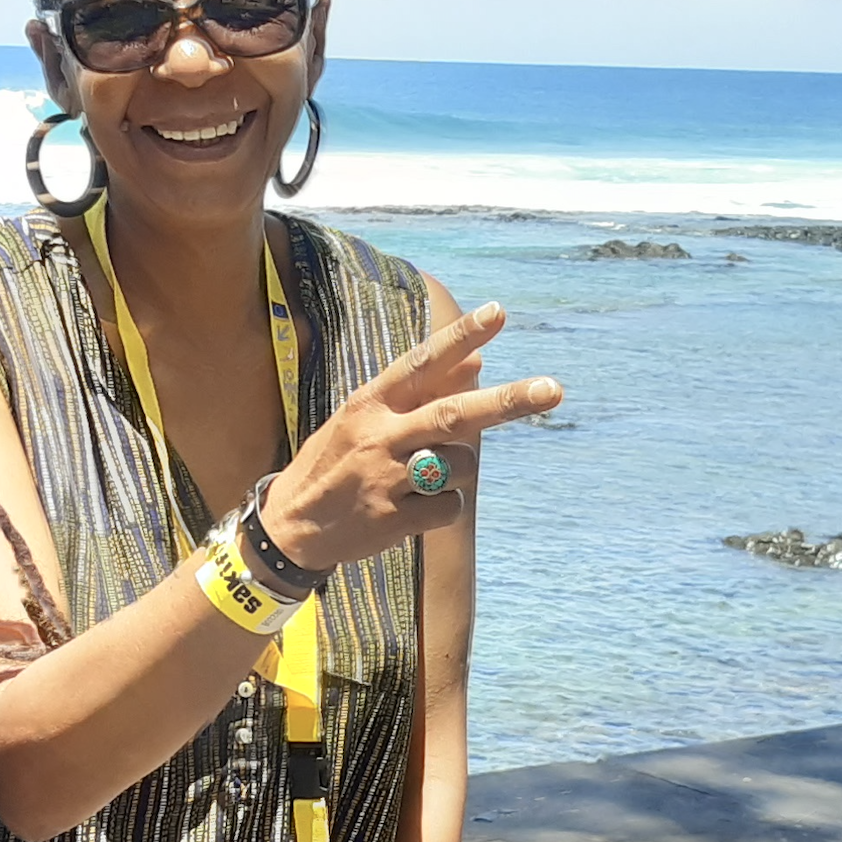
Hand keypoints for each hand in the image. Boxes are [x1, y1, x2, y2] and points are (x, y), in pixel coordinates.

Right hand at [260, 302, 559, 573]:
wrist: (289, 529)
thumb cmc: (335, 464)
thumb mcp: (364, 421)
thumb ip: (420, 394)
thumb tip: (480, 363)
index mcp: (368, 405)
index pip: (420, 364)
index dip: (460, 338)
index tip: (497, 313)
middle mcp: (378, 437)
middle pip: (454, 415)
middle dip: (507, 403)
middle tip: (553, 389)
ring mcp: (385, 480)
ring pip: (461, 466)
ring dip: (456, 471)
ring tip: (418, 479)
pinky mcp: (393, 519)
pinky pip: (450, 506)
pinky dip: (443, 507)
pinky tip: (411, 509)